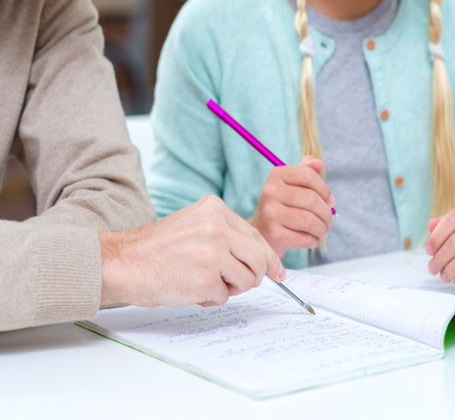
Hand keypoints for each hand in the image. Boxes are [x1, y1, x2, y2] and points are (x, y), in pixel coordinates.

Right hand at [100, 195, 284, 307]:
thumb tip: (260, 259)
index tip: (277, 272)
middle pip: (259, 259)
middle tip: (233, 282)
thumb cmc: (156, 249)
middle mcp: (218, 227)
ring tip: (202, 281)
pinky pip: (225, 296)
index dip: (269, 258)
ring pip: (247, 280)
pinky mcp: (207, 278)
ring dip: (229, 288)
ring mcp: (214, 253)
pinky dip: (210, 298)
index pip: (256, 235)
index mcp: (216, 209)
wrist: (123, 262)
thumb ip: (226, 235)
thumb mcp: (194, 225)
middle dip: (252, 276)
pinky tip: (189, 288)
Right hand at [250, 156, 334, 257]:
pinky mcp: (273, 234)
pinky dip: (314, 241)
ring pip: (310, 220)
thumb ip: (306, 172)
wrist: (262, 235)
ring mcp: (270, 213)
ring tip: (323, 232)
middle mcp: (270, 191)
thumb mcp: (292, 187)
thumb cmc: (283, 208)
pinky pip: (305, 238)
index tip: (331, 202)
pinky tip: (312, 240)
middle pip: (312, 199)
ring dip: (322, 229)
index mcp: (276, 175)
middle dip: (327, 214)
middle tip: (329, 222)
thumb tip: (318, 163)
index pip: (308, 175)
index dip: (325, 190)